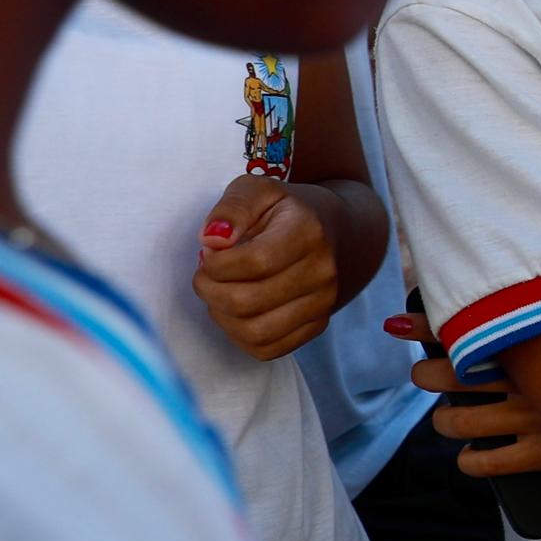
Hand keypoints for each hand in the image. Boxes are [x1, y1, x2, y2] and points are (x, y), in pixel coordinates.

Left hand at [192, 178, 342, 360]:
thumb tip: (212, 240)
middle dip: (210, 289)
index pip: (253, 262)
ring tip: (220, 291)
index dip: (216, 263)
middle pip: (247, 302)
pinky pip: (267, 350)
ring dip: (221, 315)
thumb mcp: (255, 190)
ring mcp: (324, 303)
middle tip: (206, 273)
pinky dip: (240, 335)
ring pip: (254, 332)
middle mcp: (323, 271)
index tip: (208, 251)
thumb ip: (231, 207)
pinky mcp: (317, 326)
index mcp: (309, 231)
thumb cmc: (283, 211)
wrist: (334, 230)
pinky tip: (237, 311)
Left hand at [400, 322, 540, 477]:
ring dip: (444, 421)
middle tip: (427, 375)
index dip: (428, 326)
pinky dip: (468, 460)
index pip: (473, 328)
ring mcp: (538, 418)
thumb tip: (493, 324)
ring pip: (459, 422)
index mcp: (539, 342)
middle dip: (426, 375)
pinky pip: (485, 463)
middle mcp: (533, 379)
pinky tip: (472, 453)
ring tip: (450, 418)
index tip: (398, 325)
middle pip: (453, 375)